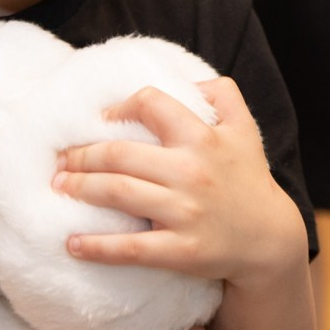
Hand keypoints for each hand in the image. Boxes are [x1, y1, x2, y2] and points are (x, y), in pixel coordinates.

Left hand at [55, 76, 306, 290]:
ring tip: (59, 186)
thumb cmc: (248, 180)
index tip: (100, 120)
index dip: (120, 107)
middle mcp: (192, 172)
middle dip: (81, 155)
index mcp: (203, 138)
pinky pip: (129, 248)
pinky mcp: (181, 251)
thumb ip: (222, 94)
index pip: (151, 105)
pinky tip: (72, 243)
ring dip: (79, 188)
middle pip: (119, 154)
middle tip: (61, 160)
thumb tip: (188, 78)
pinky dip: (96, 246)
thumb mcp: (245, 129)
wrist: (270, 240)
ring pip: (117, 193)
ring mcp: (185, 213)